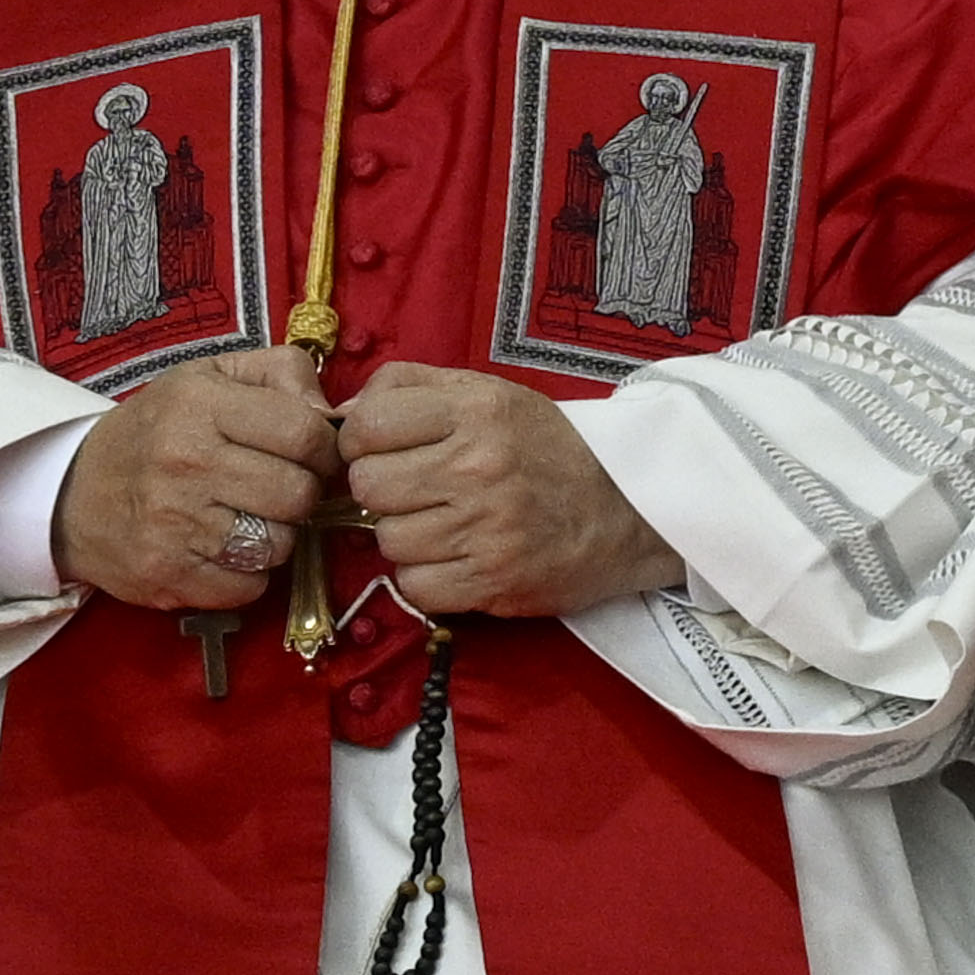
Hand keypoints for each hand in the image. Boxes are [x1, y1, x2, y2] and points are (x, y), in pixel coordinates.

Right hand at [55, 346, 343, 610]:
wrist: (72, 493)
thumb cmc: (157, 430)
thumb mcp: (209, 377)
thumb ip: (280, 373)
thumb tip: (332, 414)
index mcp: (199, 405)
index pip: (304, 432)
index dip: (323, 449)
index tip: (310, 454)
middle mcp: (185, 462)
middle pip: (299, 494)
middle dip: (301, 494)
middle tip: (277, 488)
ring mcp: (174, 524)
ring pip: (279, 544)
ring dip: (276, 536)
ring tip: (246, 517)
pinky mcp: (169, 575)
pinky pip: (249, 586)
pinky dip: (248, 575)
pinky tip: (224, 549)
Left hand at [342, 364, 684, 618]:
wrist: (630, 510)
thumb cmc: (548, 449)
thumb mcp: (489, 393)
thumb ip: (412, 387)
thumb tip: (344, 414)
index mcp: (475, 410)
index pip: (367, 425)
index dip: (363, 441)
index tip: (385, 450)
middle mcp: (479, 466)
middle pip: (370, 486)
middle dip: (384, 491)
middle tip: (416, 492)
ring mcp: (487, 529)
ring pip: (389, 540)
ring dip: (407, 537)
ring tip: (443, 526)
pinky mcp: (495, 582)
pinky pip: (416, 586)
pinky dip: (427, 578)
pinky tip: (454, 560)